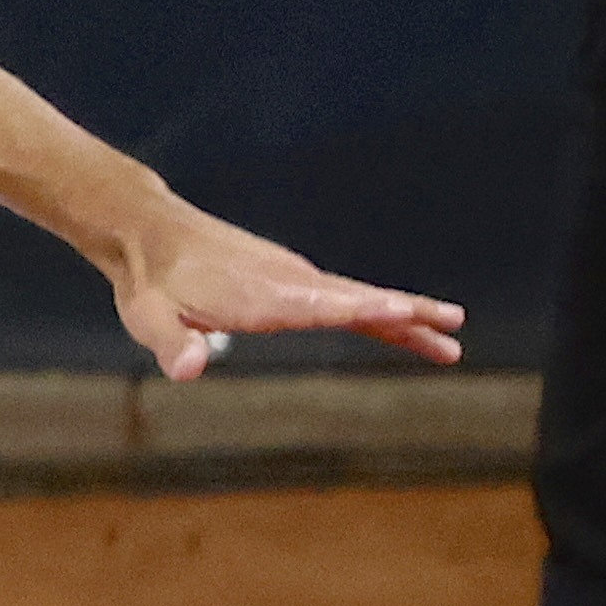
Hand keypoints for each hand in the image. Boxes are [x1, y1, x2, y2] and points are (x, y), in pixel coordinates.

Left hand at [104, 204, 466, 380]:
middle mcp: (287, 283)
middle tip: (455, 332)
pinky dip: (377, 310)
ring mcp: (293, 278)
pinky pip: (343, 298)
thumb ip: (174, 346)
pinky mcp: (290, 279)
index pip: (322, 306)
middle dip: (408, 316)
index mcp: (262, 297)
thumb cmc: (150, 284)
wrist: (149, 235)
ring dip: (405, 316)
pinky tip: (399, 323)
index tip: (403, 313)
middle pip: (358, 301)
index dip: (362, 311)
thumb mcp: (150, 320)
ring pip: (359, 299)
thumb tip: (190, 370)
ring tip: (450, 337)